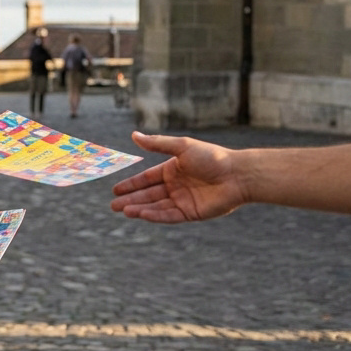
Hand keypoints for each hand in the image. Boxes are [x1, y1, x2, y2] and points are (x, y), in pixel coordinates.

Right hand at [110, 132, 248, 223]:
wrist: (238, 175)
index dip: (132, 184)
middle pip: (148, 194)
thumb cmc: (212, 157)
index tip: (116, 190)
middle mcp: (176, 186)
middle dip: (131, 199)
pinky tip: (141, 214)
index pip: (147, 178)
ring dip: (139, 208)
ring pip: (156, 206)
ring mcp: (183, 200)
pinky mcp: (191, 213)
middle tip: (113, 205)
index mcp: (173, 169)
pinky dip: (154, 215)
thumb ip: (157, 143)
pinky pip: (168, 215)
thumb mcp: (182, 146)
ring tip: (123, 211)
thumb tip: (134, 135)